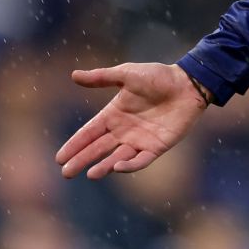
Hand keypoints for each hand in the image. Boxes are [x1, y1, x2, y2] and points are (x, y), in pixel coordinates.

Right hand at [56, 63, 207, 178]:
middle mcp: (124, 130)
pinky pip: (141, 160)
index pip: (89, 132)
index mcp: (114, 114)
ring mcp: (140, 140)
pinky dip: (130, 165)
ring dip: (104, 166)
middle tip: (66, 173)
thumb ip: (102, 77)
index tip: (60, 157)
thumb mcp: (127, 74)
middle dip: (82, 160)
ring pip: (117, 157)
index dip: (75, 144)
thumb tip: (73, 75)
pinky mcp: (157, 146)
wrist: (189, 83)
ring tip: (90, 174)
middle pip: (98, 148)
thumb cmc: (159, 76)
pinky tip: (117, 167)